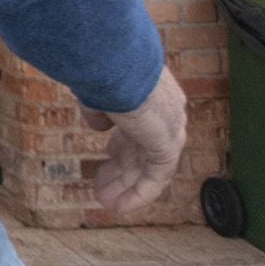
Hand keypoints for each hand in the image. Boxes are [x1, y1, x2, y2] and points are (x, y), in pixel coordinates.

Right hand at [86, 66, 187, 211]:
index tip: (105, 153)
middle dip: (120, 168)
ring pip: (148, 165)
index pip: (140, 124)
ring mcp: (169, 128)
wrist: (114, 61)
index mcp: (151, 91)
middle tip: (101, 184)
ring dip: (126, 185)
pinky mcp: (167, 145)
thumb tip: (97, 125)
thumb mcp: (95, 89)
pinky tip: (121, 205)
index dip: (121, 142)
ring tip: (106, 200)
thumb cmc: (100, 65)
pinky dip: (139, 192)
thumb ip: (99, 109)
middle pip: (142, 148)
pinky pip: (156, 176)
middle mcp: (166, 111)